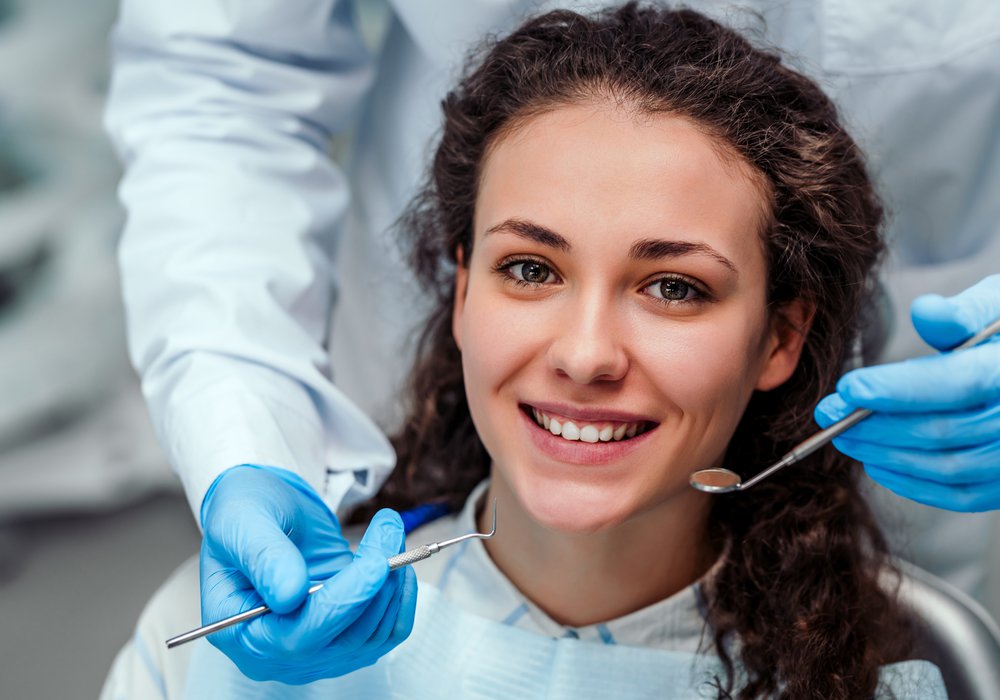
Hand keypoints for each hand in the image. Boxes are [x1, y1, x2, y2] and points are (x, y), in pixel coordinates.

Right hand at [199, 465, 416, 683]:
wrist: (266, 514)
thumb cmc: (245, 516)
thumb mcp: (241, 523)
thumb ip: (263, 557)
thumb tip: (289, 595)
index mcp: (243, 635)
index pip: (299, 636)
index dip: (342, 602)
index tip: (376, 564)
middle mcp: (279, 654)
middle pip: (345, 639)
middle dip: (375, 584)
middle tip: (388, 527)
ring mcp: (316, 649)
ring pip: (374, 634)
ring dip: (392, 582)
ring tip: (388, 530)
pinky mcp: (345, 635)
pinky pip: (387, 631)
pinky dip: (400, 596)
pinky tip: (395, 559)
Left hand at [815, 275, 999, 511]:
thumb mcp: (996, 304)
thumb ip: (960, 313)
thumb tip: (925, 311)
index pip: (957, 384)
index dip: (898, 389)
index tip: (847, 387)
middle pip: (942, 430)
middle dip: (875, 424)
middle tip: (828, 413)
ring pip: (946, 467)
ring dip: (885, 454)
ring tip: (843, 436)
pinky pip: (961, 494)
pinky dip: (912, 483)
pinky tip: (876, 462)